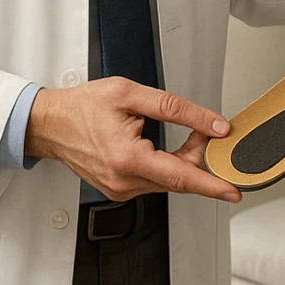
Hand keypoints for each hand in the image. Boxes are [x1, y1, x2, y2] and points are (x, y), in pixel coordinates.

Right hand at [26, 77, 241, 203]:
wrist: (50, 124)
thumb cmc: (82, 106)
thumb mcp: (130, 94)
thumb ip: (176, 109)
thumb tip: (212, 124)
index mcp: (127, 158)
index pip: (181, 176)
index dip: (212, 184)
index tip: (233, 190)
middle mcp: (124, 181)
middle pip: (178, 178)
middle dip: (198, 156)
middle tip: (205, 130)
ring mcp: (120, 189)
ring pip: (167, 181)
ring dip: (181, 161)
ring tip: (180, 134)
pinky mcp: (118, 191)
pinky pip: (152, 182)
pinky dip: (164, 166)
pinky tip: (159, 147)